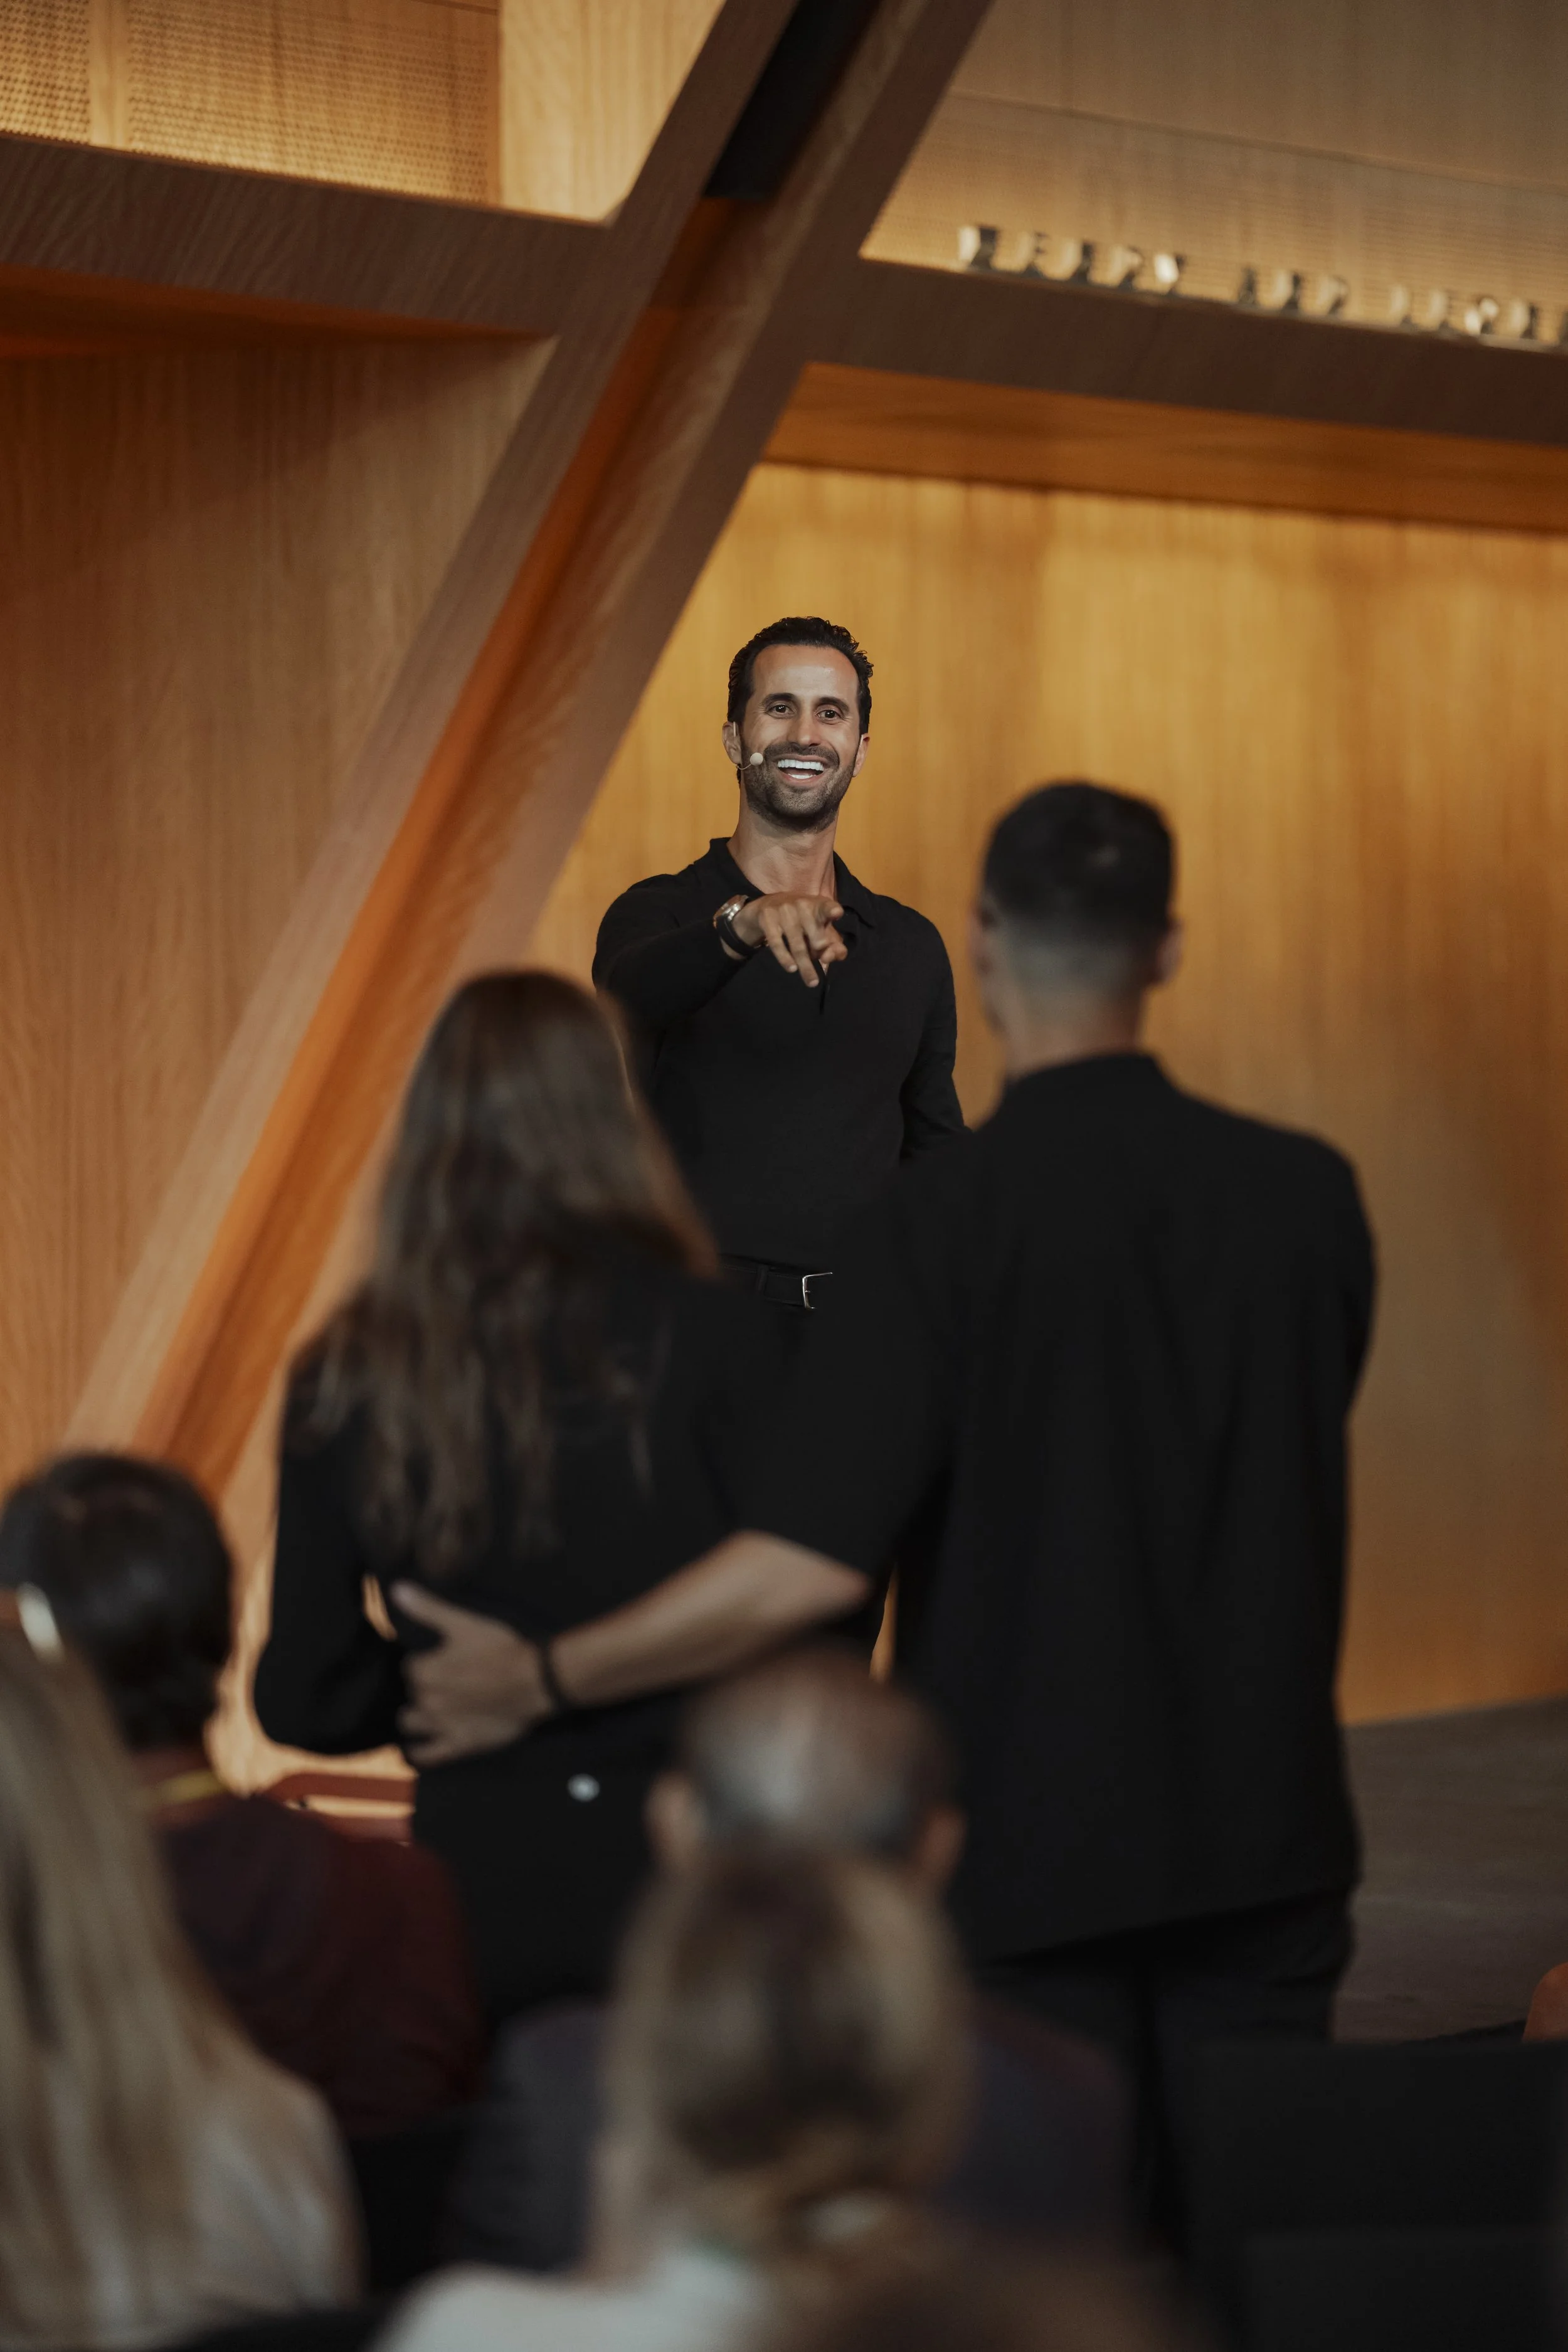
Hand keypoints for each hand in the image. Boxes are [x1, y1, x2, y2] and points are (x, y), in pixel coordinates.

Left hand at [391, 1583, 551, 1765]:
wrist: (536, 1680)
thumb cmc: (501, 1648)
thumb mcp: (463, 1623)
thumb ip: (427, 1608)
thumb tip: (395, 1589)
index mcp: (424, 1670)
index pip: (409, 1666)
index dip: (424, 1662)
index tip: (439, 1659)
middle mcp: (426, 1700)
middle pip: (412, 1693)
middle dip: (423, 1687)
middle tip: (444, 1682)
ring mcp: (441, 1726)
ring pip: (410, 1722)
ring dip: (416, 1716)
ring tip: (428, 1710)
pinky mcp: (458, 1746)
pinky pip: (426, 1756)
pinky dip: (417, 1753)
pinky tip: (416, 1748)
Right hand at [728, 893, 845, 987]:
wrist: (767, 906)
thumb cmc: (801, 921)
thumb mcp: (819, 928)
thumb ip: (832, 945)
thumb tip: (832, 957)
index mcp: (818, 906)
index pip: (827, 907)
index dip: (832, 910)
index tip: (836, 913)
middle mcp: (802, 904)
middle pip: (814, 931)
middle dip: (819, 946)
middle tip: (824, 959)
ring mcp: (783, 910)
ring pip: (797, 943)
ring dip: (805, 964)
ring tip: (812, 981)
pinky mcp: (768, 918)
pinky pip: (776, 942)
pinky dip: (784, 957)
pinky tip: (791, 968)